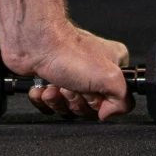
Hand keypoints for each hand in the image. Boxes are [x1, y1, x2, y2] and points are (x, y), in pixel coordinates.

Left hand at [4, 25, 133, 121]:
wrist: (33, 41)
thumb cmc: (67, 51)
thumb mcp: (110, 77)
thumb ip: (123, 101)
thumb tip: (109, 113)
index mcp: (111, 67)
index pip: (113, 101)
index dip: (99, 104)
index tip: (92, 94)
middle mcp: (91, 72)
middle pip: (87, 109)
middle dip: (75, 102)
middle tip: (70, 87)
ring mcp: (68, 77)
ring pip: (66, 108)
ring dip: (57, 101)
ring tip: (52, 87)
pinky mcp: (47, 82)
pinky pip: (47, 104)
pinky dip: (42, 99)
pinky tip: (41, 87)